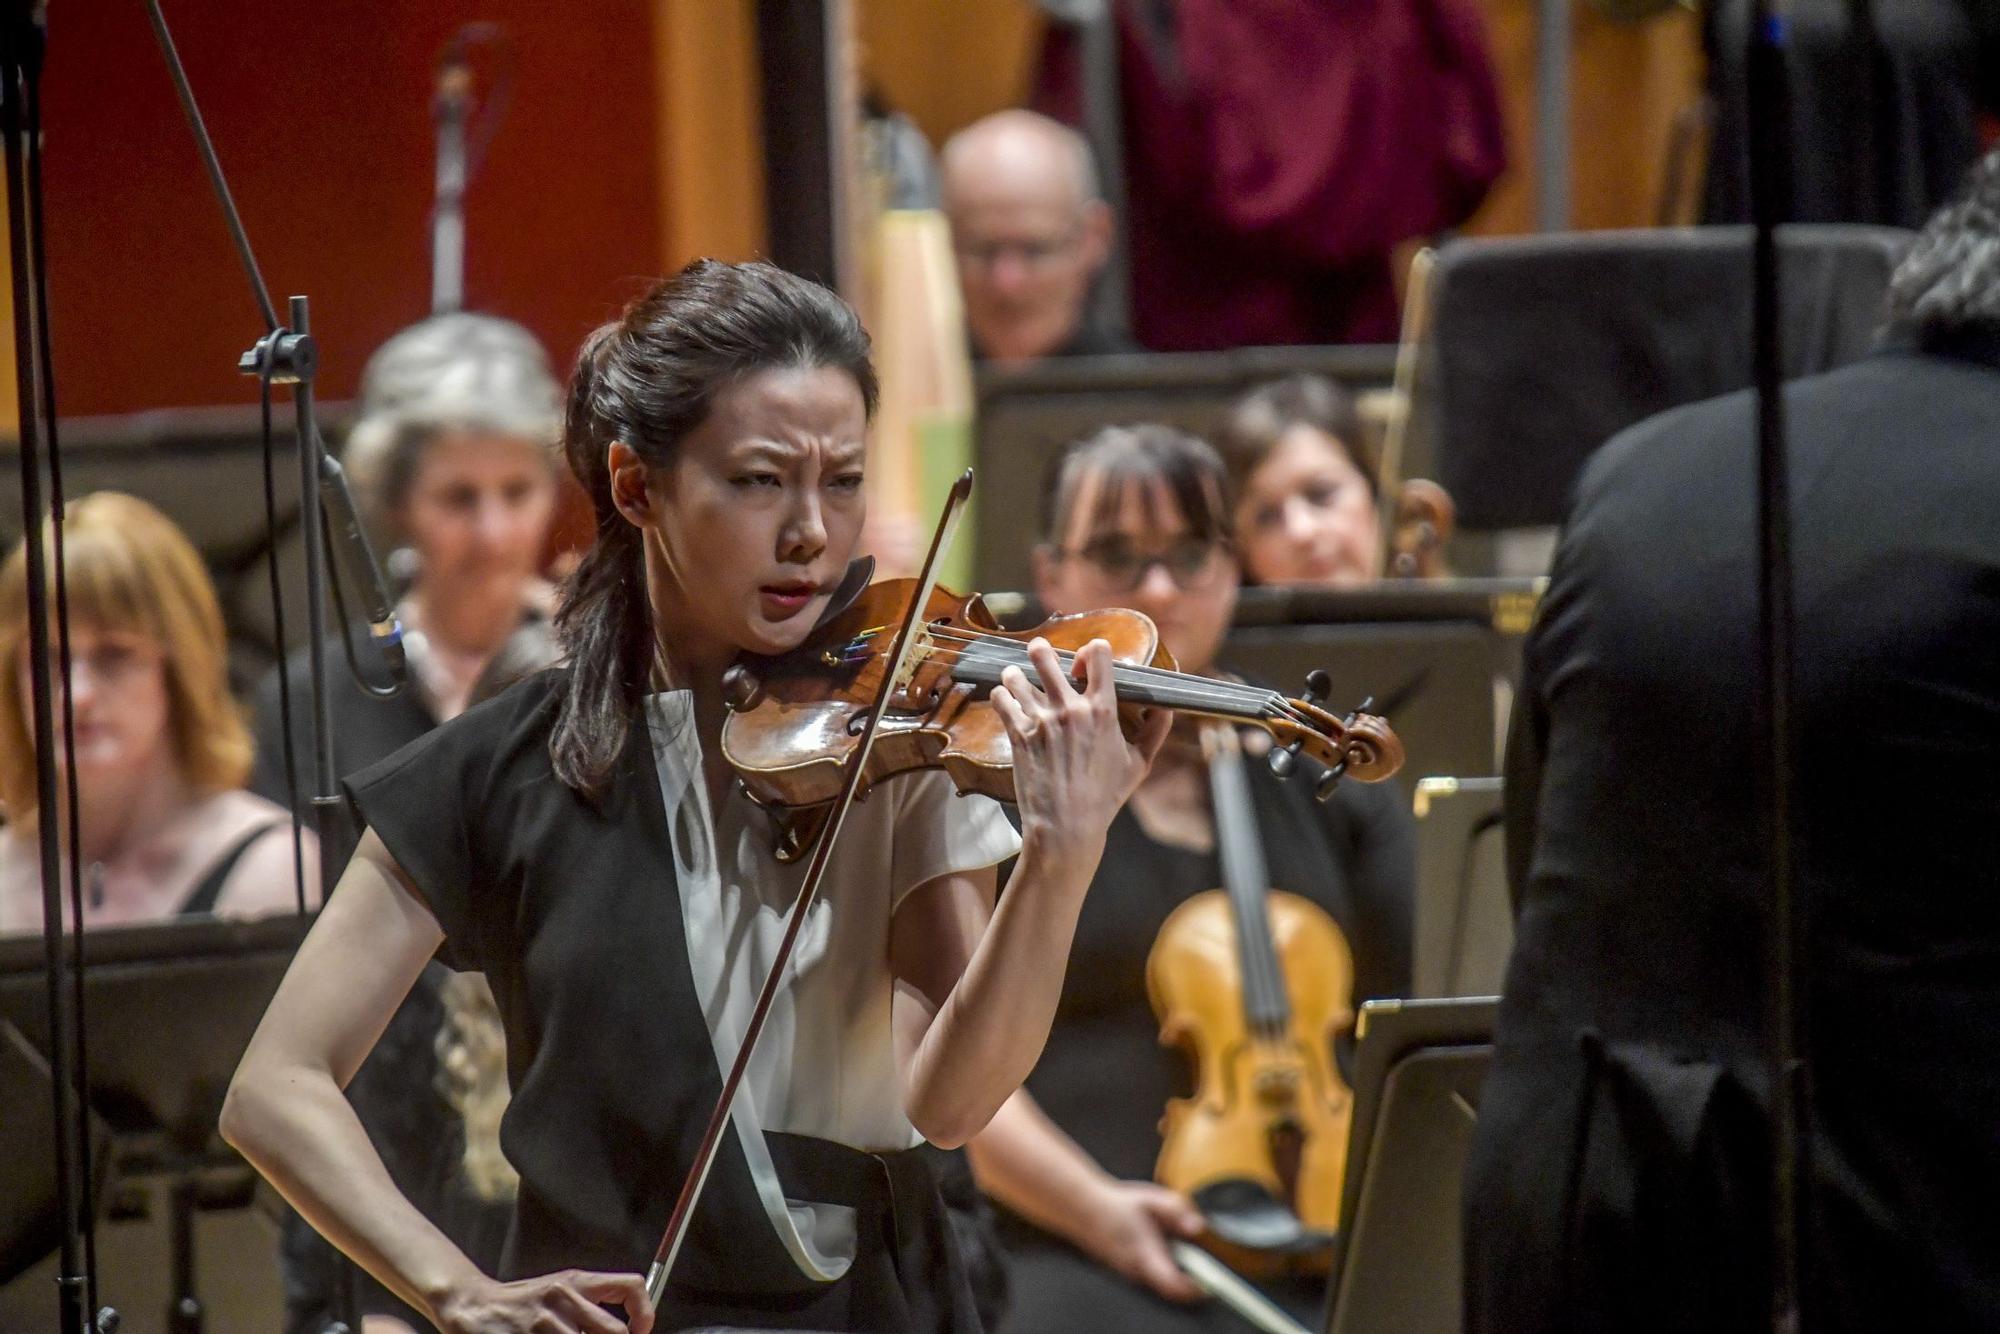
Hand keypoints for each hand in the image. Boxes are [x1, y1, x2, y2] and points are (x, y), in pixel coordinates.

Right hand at [432, 1270, 653, 1332]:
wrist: (472, 1305)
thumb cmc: (521, 1303)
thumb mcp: (560, 1291)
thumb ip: (591, 1306)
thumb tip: (628, 1329)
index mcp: (576, 1282)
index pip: (630, 1286)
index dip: (644, 1313)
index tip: (641, 1331)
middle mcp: (564, 1299)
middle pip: (614, 1333)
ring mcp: (544, 1324)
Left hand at [990, 638, 1172, 855]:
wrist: (1066, 826)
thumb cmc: (1104, 797)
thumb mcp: (1139, 764)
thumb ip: (1155, 731)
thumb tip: (1166, 708)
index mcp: (1102, 710)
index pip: (1097, 655)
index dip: (1091, 650)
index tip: (1084, 660)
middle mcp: (1070, 709)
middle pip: (1045, 657)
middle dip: (1040, 651)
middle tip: (1038, 652)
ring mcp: (1041, 721)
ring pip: (1017, 676)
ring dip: (1016, 675)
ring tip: (1017, 679)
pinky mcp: (1019, 735)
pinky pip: (1001, 699)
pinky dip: (1001, 696)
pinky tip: (1005, 700)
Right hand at [1074, 1179, 1205, 1302]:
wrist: (1083, 1210)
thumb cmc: (1117, 1205)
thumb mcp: (1151, 1199)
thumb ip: (1178, 1211)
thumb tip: (1198, 1227)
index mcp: (1145, 1254)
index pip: (1174, 1285)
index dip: (1196, 1289)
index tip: (1211, 1282)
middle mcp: (1138, 1271)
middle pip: (1172, 1290)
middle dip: (1190, 1281)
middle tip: (1202, 1263)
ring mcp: (1132, 1276)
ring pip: (1162, 1285)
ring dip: (1177, 1273)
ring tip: (1179, 1249)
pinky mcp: (1129, 1274)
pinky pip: (1152, 1279)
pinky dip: (1164, 1269)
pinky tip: (1162, 1248)